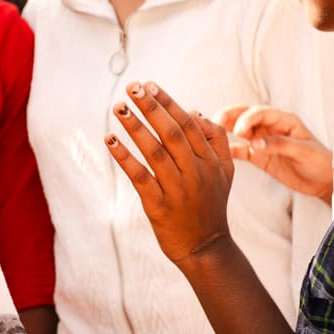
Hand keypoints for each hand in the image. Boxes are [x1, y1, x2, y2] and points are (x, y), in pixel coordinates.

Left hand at [103, 81, 235, 265]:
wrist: (206, 248)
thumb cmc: (210, 205)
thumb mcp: (224, 173)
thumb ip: (216, 141)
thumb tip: (194, 110)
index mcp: (211, 161)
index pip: (188, 124)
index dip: (168, 103)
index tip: (149, 84)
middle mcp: (197, 173)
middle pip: (172, 133)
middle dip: (152, 107)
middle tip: (132, 87)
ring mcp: (178, 189)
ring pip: (155, 151)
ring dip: (135, 126)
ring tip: (118, 107)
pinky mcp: (159, 205)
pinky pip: (140, 176)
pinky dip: (124, 156)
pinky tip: (110, 139)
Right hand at [216, 105, 332, 201]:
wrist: (324, 181)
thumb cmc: (320, 162)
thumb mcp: (303, 151)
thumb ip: (279, 145)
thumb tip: (255, 143)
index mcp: (284, 120)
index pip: (260, 112)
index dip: (247, 118)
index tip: (238, 130)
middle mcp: (270, 127)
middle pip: (245, 115)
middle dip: (229, 116)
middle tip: (216, 122)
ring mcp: (263, 141)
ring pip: (240, 130)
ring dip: (226, 129)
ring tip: (212, 132)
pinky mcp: (259, 156)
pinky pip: (241, 150)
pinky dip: (230, 149)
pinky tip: (220, 151)